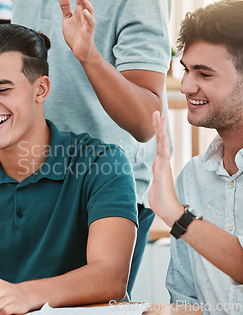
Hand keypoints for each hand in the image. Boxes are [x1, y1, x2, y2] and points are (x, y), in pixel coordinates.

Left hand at [58, 0, 96, 62]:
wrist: (80, 51)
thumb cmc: (75, 34)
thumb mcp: (67, 18)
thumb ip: (65, 5)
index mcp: (79, 10)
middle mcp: (85, 15)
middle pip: (85, 0)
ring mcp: (87, 23)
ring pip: (89, 10)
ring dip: (85, 2)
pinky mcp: (88, 32)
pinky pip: (90, 23)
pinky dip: (88, 17)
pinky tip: (84, 12)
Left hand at [149, 111, 183, 226]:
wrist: (168, 210)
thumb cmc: (160, 199)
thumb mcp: (154, 184)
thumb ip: (155, 177)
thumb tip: (154, 175)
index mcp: (158, 164)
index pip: (158, 144)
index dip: (157, 131)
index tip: (156, 119)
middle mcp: (162, 162)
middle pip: (160, 140)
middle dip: (158, 125)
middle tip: (157, 111)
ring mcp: (163, 166)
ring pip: (162, 144)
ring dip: (161, 130)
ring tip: (161, 117)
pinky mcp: (162, 172)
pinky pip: (163, 155)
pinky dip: (164, 145)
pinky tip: (164, 136)